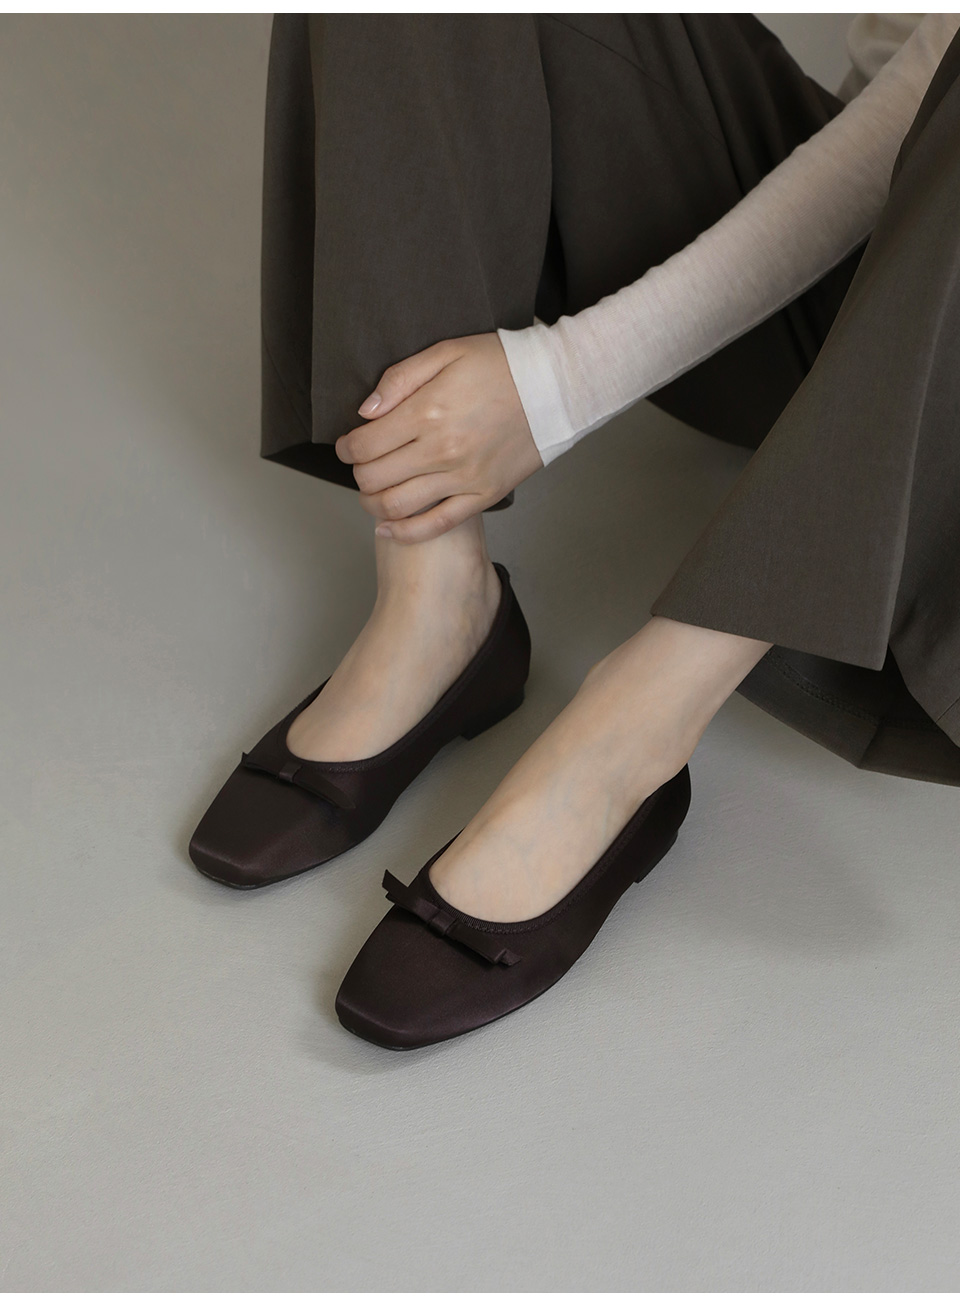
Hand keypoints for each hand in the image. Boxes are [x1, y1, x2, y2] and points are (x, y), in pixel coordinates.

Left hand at [334, 333, 543, 542]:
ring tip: (372, 493)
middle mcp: (442, 450)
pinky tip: (387, 528)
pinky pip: (436, 524)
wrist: (556, 387)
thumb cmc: (503, 365)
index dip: (346, 448)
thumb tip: (366, 412)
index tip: (347, 446)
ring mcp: (463, 478)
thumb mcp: (447, 352)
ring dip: (372, 504)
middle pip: (374, 478)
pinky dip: (405, 531)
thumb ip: (400, 379)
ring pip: (397, 506)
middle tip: (362, 466)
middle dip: (358, 474)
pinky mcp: (484, 496)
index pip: (364, 445)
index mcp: (427, 413)